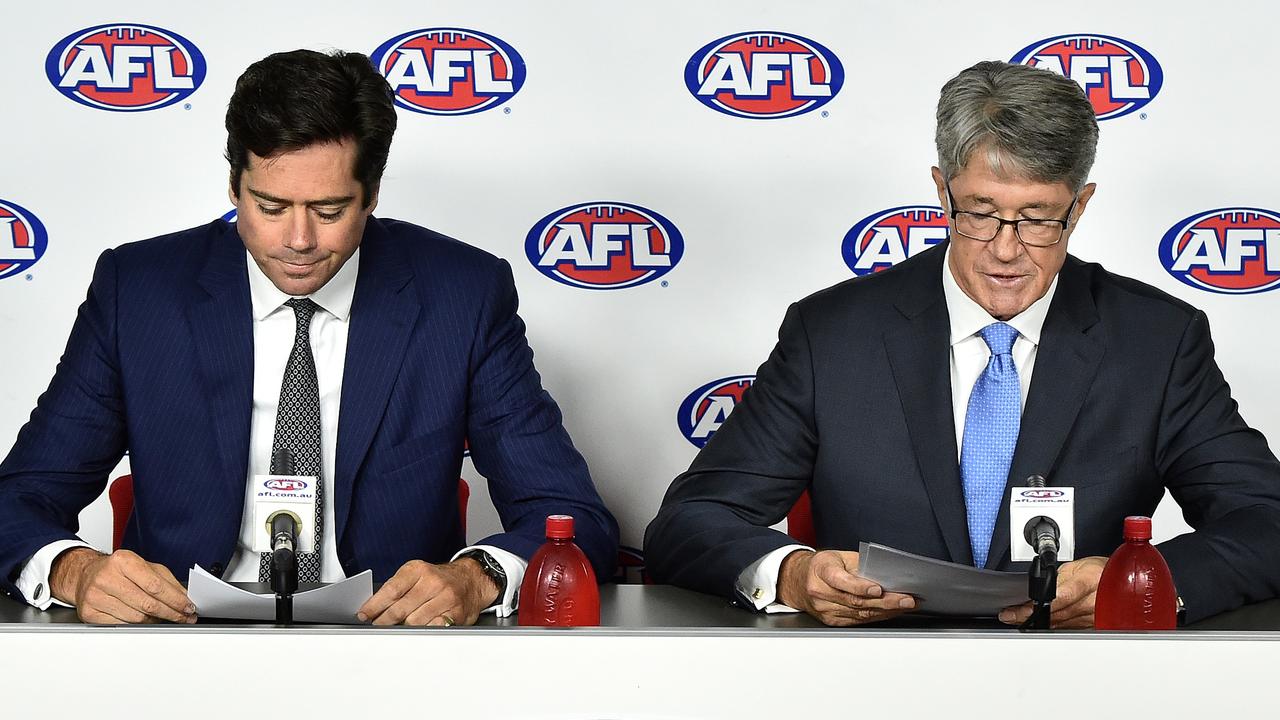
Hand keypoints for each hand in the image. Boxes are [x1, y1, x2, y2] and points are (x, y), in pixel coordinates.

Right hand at [51, 547, 195, 624]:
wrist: (86, 574)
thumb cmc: (118, 570)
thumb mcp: (145, 566)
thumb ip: (167, 581)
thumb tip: (185, 598)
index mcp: (123, 561)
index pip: (155, 586)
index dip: (175, 600)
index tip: (188, 607)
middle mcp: (107, 577)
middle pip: (147, 604)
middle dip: (171, 613)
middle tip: (184, 617)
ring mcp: (95, 596)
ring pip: (136, 618)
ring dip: (156, 621)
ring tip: (165, 618)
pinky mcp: (89, 612)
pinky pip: (122, 625)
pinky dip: (137, 626)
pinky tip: (145, 621)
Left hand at [357, 558, 499, 625]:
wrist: (471, 579)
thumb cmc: (439, 579)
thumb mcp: (417, 574)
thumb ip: (397, 587)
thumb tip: (373, 607)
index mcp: (419, 570)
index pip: (391, 590)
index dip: (375, 605)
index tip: (364, 615)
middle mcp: (433, 582)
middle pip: (400, 609)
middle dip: (384, 621)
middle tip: (376, 626)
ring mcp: (446, 598)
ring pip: (414, 622)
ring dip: (402, 629)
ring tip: (395, 629)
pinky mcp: (456, 614)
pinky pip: (432, 628)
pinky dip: (421, 632)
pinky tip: (416, 632)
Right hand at [777, 549, 916, 625]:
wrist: (798, 581)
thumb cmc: (821, 566)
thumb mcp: (838, 557)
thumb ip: (859, 564)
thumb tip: (886, 573)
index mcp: (821, 571)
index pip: (841, 581)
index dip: (860, 586)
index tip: (879, 589)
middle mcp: (821, 593)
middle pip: (856, 601)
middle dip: (886, 601)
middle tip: (907, 600)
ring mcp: (825, 610)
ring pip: (860, 614)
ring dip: (886, 611)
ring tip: (905, 606)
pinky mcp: (832, 621)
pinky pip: (858, 621)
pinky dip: (877, 616)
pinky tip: (890, 612)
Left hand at [998, 555, 1106, 627]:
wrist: (1122, 581)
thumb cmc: (1101, 570)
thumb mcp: (1077, 566)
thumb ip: (1058, 579)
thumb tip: (1038, 589)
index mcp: (1088, 581)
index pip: (1059, 597)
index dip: (1036, 606)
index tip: (1018, 609)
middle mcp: (1093, 601)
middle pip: (1056, 613)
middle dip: (1029, 615)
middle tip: (1009, 616)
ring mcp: (1094, 616)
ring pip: (1060, 623)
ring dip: (1038, 623)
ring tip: (1017, 619)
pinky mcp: (1093, 625)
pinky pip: (1069, 628)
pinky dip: (1052, 626)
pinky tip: (1038, 624)